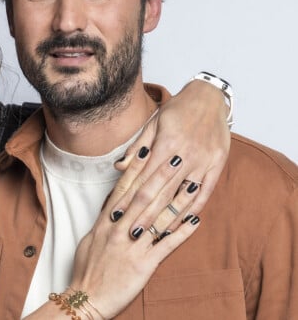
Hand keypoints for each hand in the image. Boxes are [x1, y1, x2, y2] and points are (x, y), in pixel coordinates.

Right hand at [69, 166, 200, 318]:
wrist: (86, 298)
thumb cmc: (87, 267)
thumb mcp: (91, 238)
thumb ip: (104, 218)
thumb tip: (113, 201)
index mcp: (106, 221)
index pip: (123, 188)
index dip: (136, 168)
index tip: (147, 149)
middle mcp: (119, 228)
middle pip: (144, 197)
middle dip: (161, 176)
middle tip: (176, 157)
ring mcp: (132, 246)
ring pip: (158, 218)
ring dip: (177, 200)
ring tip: (193, 184)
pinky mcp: (143, 265)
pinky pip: (166, 246)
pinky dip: (182, 232)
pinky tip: (196, 220)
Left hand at [109, 79, 229, 227]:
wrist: (209, 98)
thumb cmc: (177, 110)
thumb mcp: (153, 122)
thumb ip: (137, 148)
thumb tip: (119, 168)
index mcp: (166, 143)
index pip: (144, 178)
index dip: (130, 198)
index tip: (118, 214)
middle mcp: (185, 155)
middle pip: (161, 192)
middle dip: (144, 215)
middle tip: (130, 234)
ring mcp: (204, 162)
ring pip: (182, 196)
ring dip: (167, 218)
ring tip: (153, 236)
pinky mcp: (217, 166)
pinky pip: (204, 193)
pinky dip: (192, 209)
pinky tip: (181, 223)